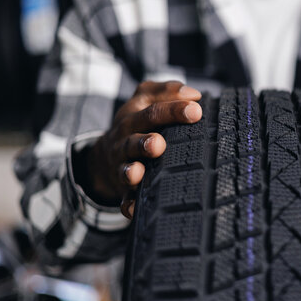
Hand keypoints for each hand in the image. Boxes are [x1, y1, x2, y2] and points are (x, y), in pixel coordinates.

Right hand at [87, 81, 201, 217]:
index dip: (173, 109)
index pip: (153, 109)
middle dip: (146, 141)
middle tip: (159, 143)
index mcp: (134, 116)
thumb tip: (193, 94)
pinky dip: (128, 204)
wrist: (105, 154)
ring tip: (139, 172)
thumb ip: (167, 91)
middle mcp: (125, 139)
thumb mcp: (145, 100)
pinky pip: (124, 198)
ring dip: (132, 171)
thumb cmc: (136, 123)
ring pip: (125, 168)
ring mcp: (122, 164)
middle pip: (135, 138)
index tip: (196, 110)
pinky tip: (133, 208)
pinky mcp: (123, 187)